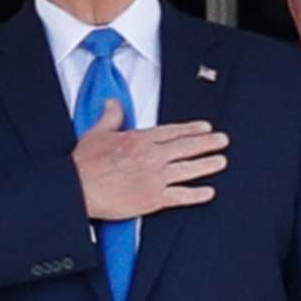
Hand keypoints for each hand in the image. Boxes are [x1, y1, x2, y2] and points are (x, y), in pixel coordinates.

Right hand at [71, 103, 227, 222]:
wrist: (77, 189)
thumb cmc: (84, 164)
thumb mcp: (96, 133)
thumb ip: (110, 116)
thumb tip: (112, 101)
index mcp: (140, 139)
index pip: (173, 132)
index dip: (192, 129)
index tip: (205, 128)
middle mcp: (152, 156)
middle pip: (186, 147)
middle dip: (207, 143)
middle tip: (223, 140)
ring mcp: (154, 178)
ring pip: (188, 169)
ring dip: (207, 164)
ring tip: (221, 161)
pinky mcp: (152, 199)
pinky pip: (181, 196)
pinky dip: (197, 194)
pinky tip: (209, 192)